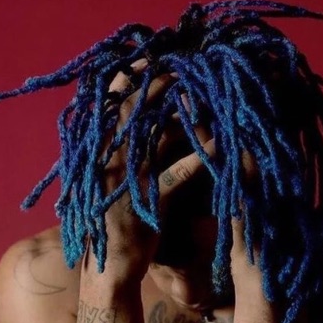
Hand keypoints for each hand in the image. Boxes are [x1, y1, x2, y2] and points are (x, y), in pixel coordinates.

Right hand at [84, 60, 214, 284]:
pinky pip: (176, 173)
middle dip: (161, 84)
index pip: (112, 102)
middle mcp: (110, 157)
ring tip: (210, 94)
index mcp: (99, 149)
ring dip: (185, 114)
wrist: (109, 266)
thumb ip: (125, 152)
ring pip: (158, 135)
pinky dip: (200, 159)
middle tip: (187, 65)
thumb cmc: (113, 221)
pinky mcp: (148, 199)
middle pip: (135, 109)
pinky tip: (223, 147)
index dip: (131, 76)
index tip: (155, 57)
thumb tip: (150, 124)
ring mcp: (127, 177)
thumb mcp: (112, 181)